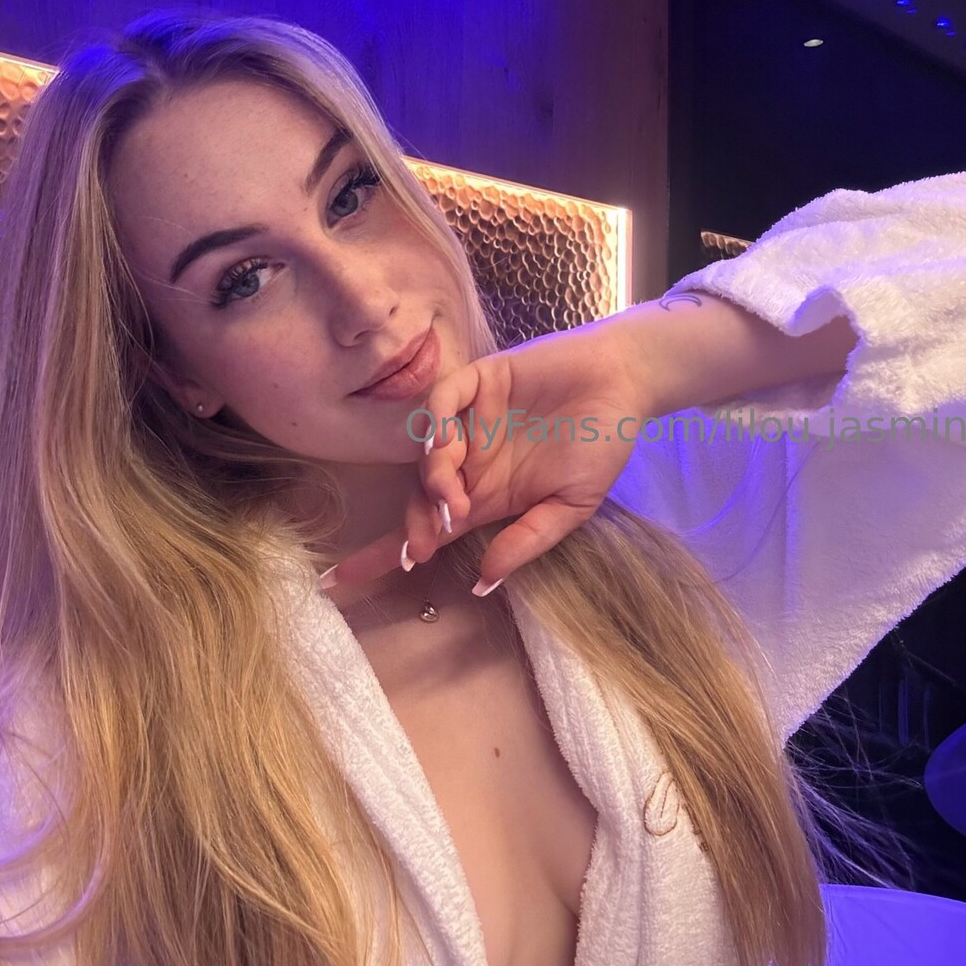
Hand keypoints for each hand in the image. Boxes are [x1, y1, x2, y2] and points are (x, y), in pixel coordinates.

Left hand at [323, 318, 653, 593]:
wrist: (626, 383)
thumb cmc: (602, 446)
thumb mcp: (571, 507)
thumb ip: (528, 541)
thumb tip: (484, 584)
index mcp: (488, 497)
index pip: (429, 529)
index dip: (386, 553)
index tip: (340, 581)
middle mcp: (471, 462)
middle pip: (420, 498)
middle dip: (414, 526)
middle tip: (422, 545)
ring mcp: (470, 421)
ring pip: (427, 455)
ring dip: (431, 481)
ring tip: (453, 500)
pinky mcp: (476, 381)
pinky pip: (441, 401)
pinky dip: (435, 423)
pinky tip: (447, 443)